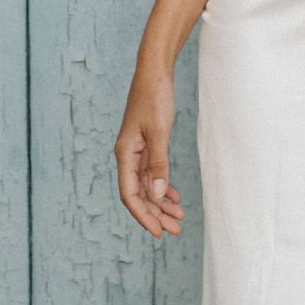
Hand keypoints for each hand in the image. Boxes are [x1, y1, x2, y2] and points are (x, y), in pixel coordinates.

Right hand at [114, 64, 184, 240]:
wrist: (155, 71)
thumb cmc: (154, 96)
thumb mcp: (159, 131)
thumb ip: (158, 163)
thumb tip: (158, 194)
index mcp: (125, 154)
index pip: (130, 195)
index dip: (144, 216)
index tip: (158, 232)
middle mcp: (128, 156)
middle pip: (140, 194)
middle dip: (156, 214)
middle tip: (175, 231)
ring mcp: (138, 150)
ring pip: (148, 185)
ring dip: (162, 203)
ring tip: (179, 218)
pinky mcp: (148, 144)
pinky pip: (154, 173)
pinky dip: (164, 186)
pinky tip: (175, 197)